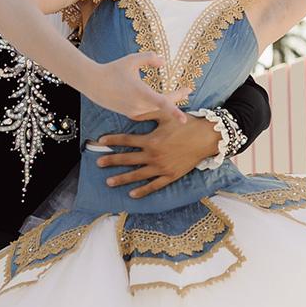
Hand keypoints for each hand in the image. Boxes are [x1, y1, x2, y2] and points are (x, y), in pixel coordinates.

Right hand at [88, 53, 191, 123]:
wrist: (93, 83)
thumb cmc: (113, 69)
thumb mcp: (132, 59)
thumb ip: (149, 58)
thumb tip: (163, 62)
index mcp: (140, 92)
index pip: (162, 103)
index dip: (174, 111)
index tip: (184, 119)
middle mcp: (138, 105)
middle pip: (163, 104)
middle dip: (176, 97)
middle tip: (188, 90)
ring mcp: (134, 111)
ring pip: (155, 108)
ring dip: (167, 101)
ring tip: (179, 93)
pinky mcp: (130, 113)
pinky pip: (147, 109)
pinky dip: (156, 105)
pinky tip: (161, 99)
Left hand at [95, 109, 222, 198]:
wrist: (207, 138)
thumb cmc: (187, 124)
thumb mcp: (167, 115)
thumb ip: (148, 113)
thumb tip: (132, 112)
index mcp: (151, 140)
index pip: (126, 139)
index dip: (112, 140)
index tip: (100, 141)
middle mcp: (154, 155)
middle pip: (128, 159)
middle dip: (111, 161)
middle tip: (98, 164)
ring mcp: (162, 167)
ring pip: (138, 175)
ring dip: (122, 178)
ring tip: (109, 182)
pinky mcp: (171, 176)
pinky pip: (154, 185)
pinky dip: (143, 190)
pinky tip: (132, 194)